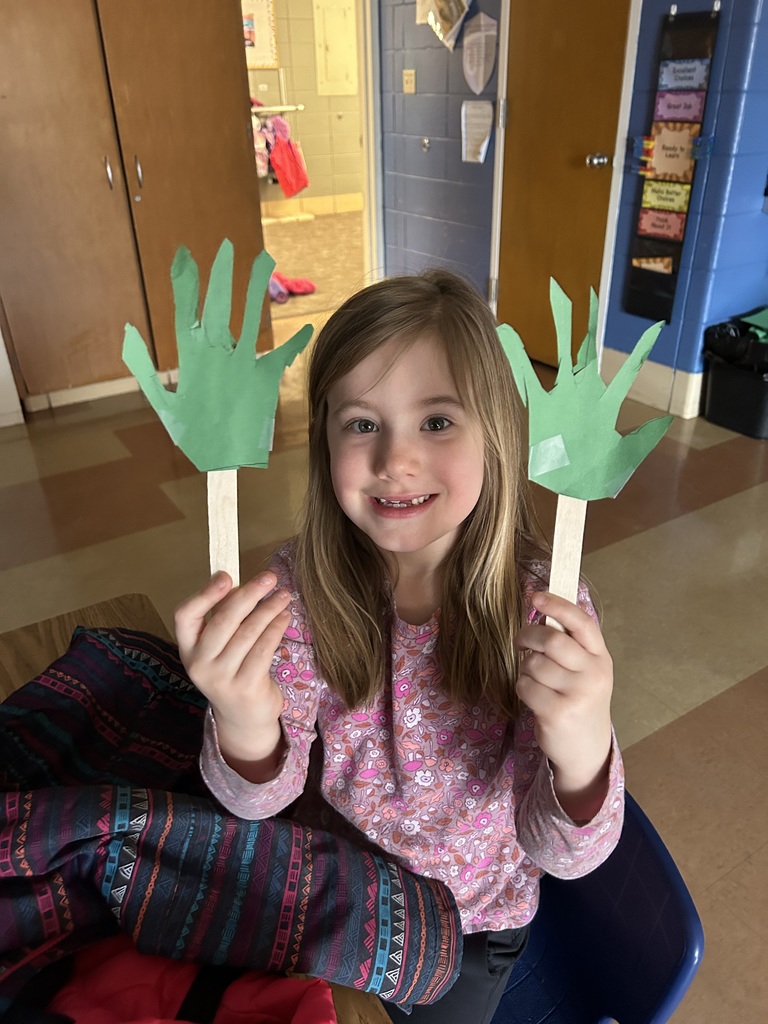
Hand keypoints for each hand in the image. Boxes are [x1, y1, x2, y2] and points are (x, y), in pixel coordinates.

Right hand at [174, 571, 291, 776]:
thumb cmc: (232, 670)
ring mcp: (221, 678)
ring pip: (247, 633)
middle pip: (223, 621)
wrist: (243, 718)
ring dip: (268, 609)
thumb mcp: (220, 647)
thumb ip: (225, 618)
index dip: (204, 594)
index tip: (226, 575)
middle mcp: (199, 664)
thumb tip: (242, 584)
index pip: (185, 616)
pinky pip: (263, 649)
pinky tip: (284, 616)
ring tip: (284, 595)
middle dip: (249, 594)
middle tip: (269, 577)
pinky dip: (276, 628)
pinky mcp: (245, 687)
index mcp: (187, 648)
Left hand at [514, 591, 613, 821]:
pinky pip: (525, 685)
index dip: (558, 605)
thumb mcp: (586, 671)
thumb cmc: (581, 700)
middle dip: (528, 636)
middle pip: (551, 640)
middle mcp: (593, 674)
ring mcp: (577, 695)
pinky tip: (533, 695)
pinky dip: (522, 686)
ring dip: (525, 667)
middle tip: (520, 642)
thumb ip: (570, 645)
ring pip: (534, 663)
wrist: (587, 748)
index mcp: (601, 657)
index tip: (536, 596)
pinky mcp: (557, 713)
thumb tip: (541, 613)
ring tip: (534, 678)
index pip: (581, 623)